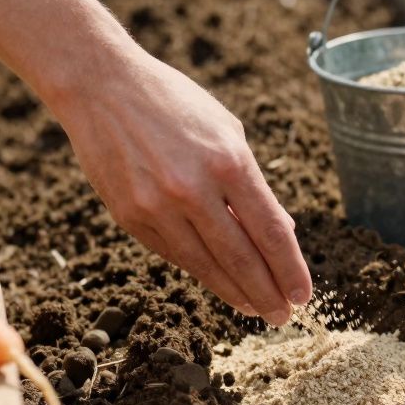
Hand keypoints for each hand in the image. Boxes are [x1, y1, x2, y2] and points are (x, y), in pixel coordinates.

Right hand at [55, 50, 311, 325]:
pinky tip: (219, 283)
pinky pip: (174, 254)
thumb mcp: (226, 131)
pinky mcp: (130, 217)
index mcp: (228, 161)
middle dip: (268, 294)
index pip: (270, 231)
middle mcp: (193, 188)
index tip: (302, 295)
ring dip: (236, 293)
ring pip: (206, 266)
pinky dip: (201, 272)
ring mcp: (157, 206)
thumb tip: (279, 233)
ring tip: (256, 310)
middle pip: (241, 258)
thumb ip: (251, 184)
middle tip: (283, 316)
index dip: (290, 269)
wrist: (101, 87)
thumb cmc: (175, 104)